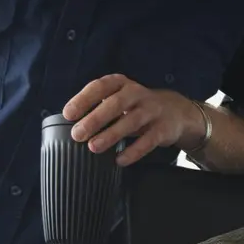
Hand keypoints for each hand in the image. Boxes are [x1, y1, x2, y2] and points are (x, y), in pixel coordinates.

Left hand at [64, 74, 202, 166]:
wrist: (176, 111)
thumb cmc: (137, 106)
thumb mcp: (119, 98)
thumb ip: (99, 107)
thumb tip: (72, 125)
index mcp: (121, 84)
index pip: (100, 87)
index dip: (83, 99)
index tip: (68, 114)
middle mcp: (137, 94)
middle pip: (115, 104)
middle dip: (95, 119)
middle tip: (77, 134)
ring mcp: (152, 111)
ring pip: (131, 121)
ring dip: (111, 135)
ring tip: (94, 147)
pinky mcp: (163, 128)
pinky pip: (148, 140)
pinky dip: (133, 151)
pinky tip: (119, 160)